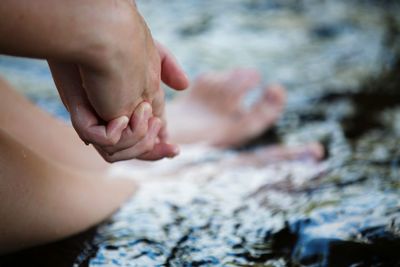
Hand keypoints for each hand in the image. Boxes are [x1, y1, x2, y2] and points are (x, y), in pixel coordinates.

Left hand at [49, 41, 187, 161]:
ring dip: (139, 141)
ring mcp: (96, 120)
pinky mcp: (84, 119)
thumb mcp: (151, 53)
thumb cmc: (120, 38)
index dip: (159, 142)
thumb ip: (168, 69)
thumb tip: (185, 86)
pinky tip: (124, 117)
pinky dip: (118, 136)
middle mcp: (109, 117)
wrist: (95, 32)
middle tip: (173, 149)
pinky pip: (105, 141)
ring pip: (119, 151)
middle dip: (154, 153)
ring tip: (150, 119)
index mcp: (124, 105)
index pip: (145, 131)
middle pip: (134, 147)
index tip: (175, 148)